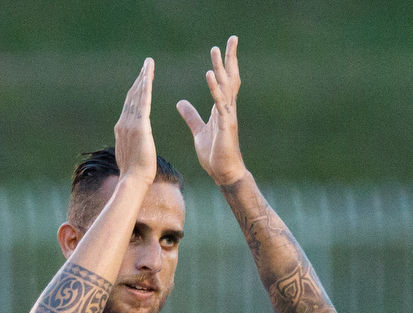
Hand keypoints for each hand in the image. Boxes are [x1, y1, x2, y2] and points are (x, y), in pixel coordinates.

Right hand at [115, 58, 156, 182]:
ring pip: (137, 95)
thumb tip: (135, 143)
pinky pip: (143, 102)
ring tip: (149, 64)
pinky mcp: (139, 126)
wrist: (133, 180)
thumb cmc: (136, 173)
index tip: (142, 78)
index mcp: (123, 128)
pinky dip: (145, 88)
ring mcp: (130, 124)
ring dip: (143, 78)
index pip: (131, 104)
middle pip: (132, 95)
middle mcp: (124, 123)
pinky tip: (149, 77)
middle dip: (140, 78)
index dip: (137, 90)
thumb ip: (133, 143)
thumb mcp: (132, 154)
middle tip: (147, 64)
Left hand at [176, 36, 247, 185]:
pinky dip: (215, 88)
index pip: (225, 80)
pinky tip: (210, 75)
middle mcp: (227, 108)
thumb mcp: (199, 131)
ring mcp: (227, 115)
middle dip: (230, 58)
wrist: (223, 173)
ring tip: (216, 51)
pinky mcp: (225, 125)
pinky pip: (219, 103)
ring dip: (221, 68)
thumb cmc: (214, 154)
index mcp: (221, 108)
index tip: (224, 46)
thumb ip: (191, 115)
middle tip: (232, 38)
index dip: (225, 63)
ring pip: (226, 86)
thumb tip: (181, 102)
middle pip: (230, 77)